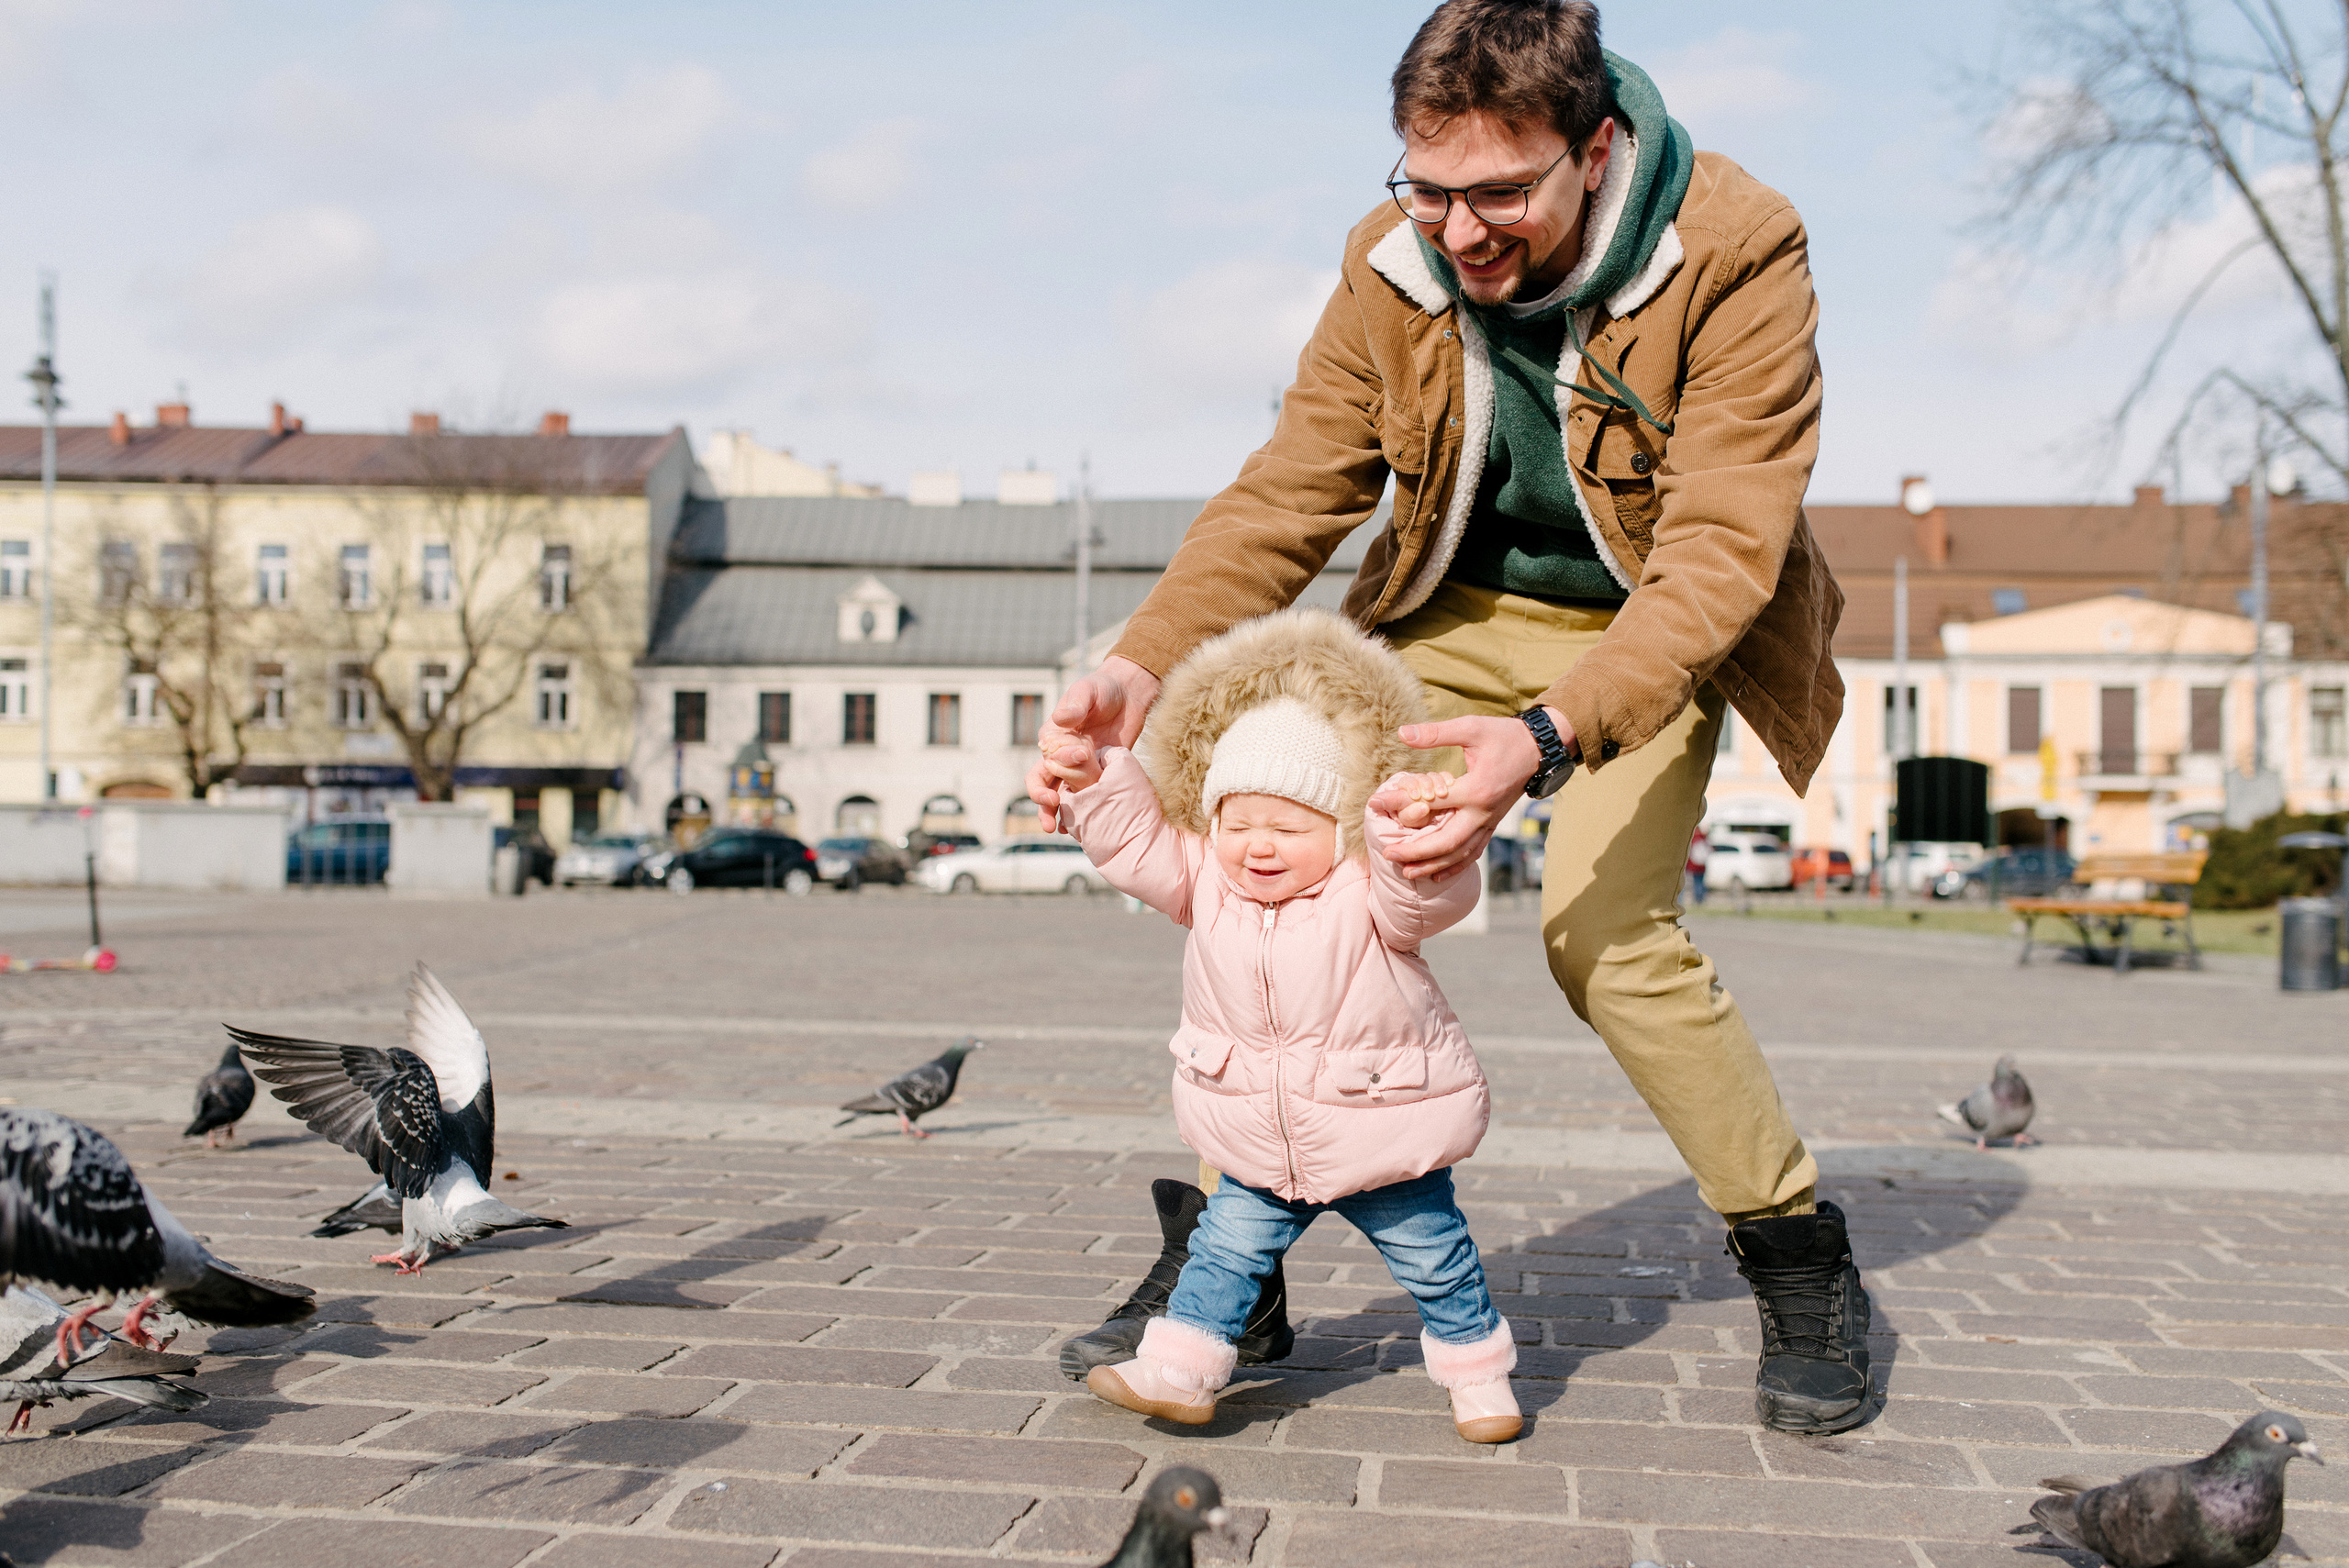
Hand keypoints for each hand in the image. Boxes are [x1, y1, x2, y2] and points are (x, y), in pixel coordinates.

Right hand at [1025, 655, 1161, 830]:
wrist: (1129, 697)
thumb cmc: (1104, 689)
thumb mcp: (1089, 690)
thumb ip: (1076, 704)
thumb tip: (1061, 718)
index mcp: (1053, 736)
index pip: (1048, 755)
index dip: (1062, 761)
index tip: (1082, 755)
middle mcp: (1060, 755)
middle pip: (1041, 782)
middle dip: (1042, 798)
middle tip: (1051, 810)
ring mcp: (1077, 769)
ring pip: (1057, 795)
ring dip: (1053, 813)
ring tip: (1056, 830)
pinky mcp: (1095, 776)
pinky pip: (1082, 798)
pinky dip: (1077, 814)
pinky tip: (1078, 830)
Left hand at [1378, 710, 1570, 878]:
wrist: (1537, 749)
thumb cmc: (1503, 736)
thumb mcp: (1470, 728)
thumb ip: (1436, 733)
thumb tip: (1401, 733)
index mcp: (1476, 789)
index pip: (1431, 801)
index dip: (1400, 802)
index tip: (1376, 803)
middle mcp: (1483, 812)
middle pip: (1446, 841)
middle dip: (1416, 852)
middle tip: (1388, 854)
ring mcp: (1489, 822)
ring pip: (1460, 853)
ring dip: (1433, 865)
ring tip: (1407, 872)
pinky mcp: (1493, 825)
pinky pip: (1473, 852)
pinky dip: (1455, 866)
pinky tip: (1436, 875)